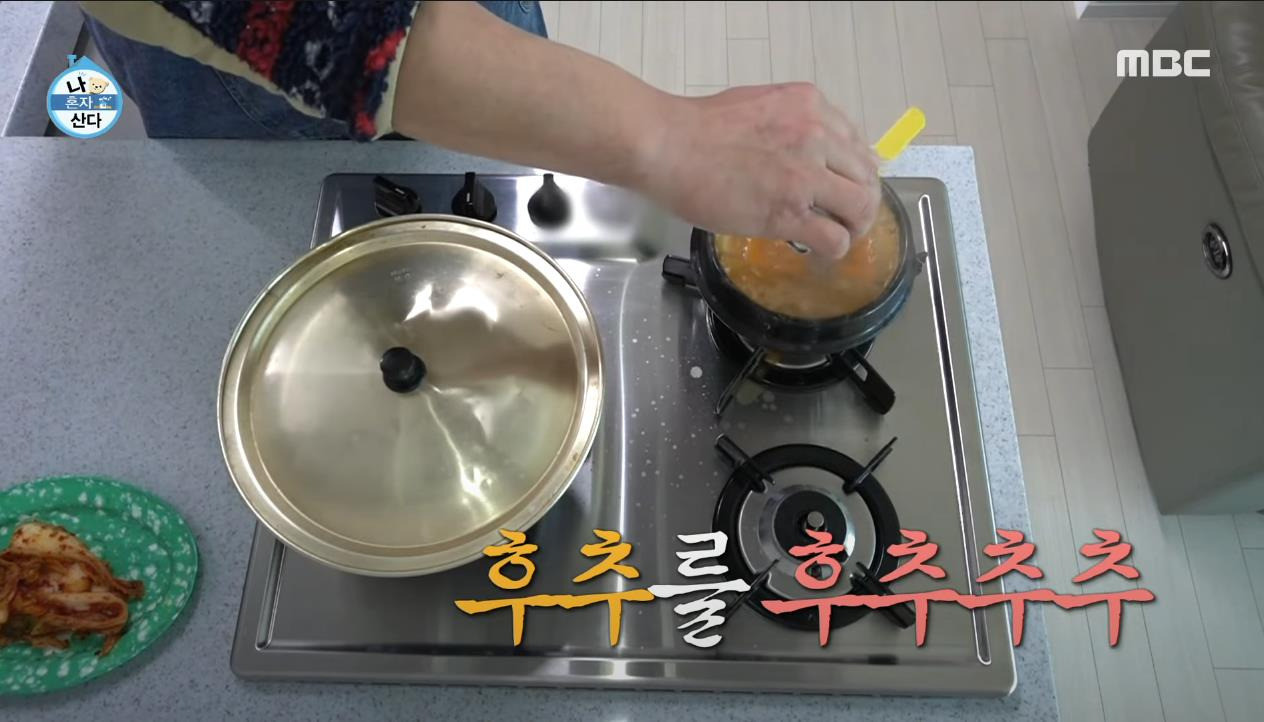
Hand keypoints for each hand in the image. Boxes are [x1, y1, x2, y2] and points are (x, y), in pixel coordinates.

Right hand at [639, 83, 880, 258]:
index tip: (841, 188)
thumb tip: (805, 150)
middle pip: (866, 177)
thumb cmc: (696, 127)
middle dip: (860, 202)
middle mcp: (817, 135)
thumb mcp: (758, 105)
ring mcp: (805, 174)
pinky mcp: (789, 211)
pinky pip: (834, 238)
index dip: (854, 172)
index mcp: (810, 106)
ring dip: (853, 227)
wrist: (666, 144)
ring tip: (835, 237)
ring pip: (861, 208)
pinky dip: (833, 250)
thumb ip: (789, 122)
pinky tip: (816, 251)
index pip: (857, 144)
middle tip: (843, 218)